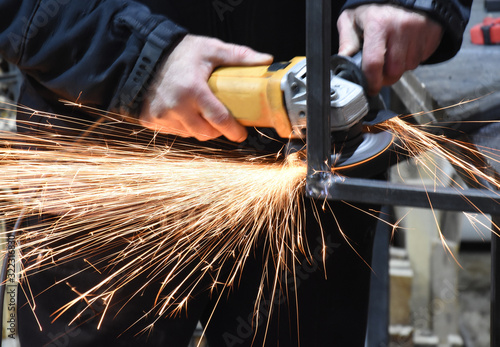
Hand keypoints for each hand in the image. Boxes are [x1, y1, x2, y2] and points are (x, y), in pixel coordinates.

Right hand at [140, 34, 272, 141]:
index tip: (241, 133)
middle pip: (206, 133)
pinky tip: (184, 112)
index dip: (234, 130)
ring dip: (199, 128)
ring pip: (190, 134)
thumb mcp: (211, 49)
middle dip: (217, 130)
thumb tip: (266, 60)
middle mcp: (176, 106)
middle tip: (222, 120)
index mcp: (193, 90)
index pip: (219, 120)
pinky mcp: (150, 120)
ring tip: (202, 113)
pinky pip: (174, 131)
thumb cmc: (180, 52)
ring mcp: (161, 115)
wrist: (144, 54)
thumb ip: (238, 56)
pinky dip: (183, 126)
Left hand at [337, 4, 442, 94]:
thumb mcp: (353, 19)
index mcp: (378, 24)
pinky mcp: (432, 33)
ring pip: (408, 67)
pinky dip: (412, 58)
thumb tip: (343, 61)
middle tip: (380, 67)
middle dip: (386, 75)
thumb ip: (347, 41)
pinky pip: (421, 59)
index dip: (371, 81)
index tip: (370, 87)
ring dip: (400, 66)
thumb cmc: (376, 7)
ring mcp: (419, 30)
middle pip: (394, 71)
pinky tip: (405, 46)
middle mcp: (400, 27)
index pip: (374, 63)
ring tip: (393, 51)